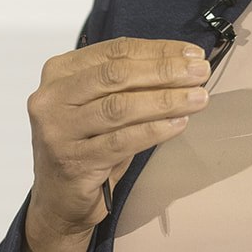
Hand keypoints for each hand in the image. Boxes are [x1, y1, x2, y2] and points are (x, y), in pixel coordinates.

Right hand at [15, 37, 210, 251]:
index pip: (114, 51)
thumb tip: (183, 63)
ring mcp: (59, 130)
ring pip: (120, 107)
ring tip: (199, 97)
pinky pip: (123, 141)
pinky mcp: (73, 161)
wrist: (59, 201)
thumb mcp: (100, 103)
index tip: (193, 54)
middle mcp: (51, 97)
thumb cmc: (87, 144)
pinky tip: (180, 123)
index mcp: (59, 72)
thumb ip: (128, 82)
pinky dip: (155, 130)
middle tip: (200, 72)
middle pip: (116, 76)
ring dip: (165, 100)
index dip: (157, 50)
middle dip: (164, 71)